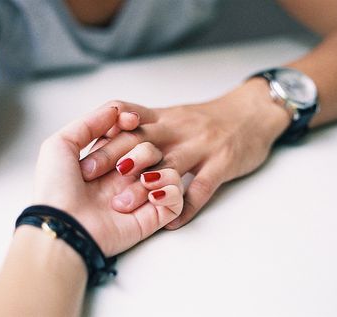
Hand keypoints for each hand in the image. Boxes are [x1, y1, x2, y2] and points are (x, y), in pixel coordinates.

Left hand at [33, 107, 183, 255]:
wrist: (65, 226)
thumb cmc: (57, 188)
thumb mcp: (60, 145)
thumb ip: (90, 124)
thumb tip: (116, 111)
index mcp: (106, 160)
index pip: (131, 134)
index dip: (132, 126)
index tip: (128, 121)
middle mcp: (125, 176)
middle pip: (151, 148)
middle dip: (140, 151)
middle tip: (121, 167)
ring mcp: (140, 195)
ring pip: (167, 168)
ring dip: (155, 170)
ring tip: (139, 183)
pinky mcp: (153, 216)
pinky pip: (177, 195)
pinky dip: (170, 189)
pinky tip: (152, 194)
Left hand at [79, 79, 290, 228]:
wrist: (253, 111)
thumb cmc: (209, 119)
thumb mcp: (174, 114)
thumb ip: (144, 124)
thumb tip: (109, 136)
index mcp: (163, 117)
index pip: (128, 120)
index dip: (104, 137)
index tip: (83, 156)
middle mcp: (178, 130)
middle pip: (142, 140)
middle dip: (114, 157)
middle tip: (91, 178)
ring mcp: (201, 147)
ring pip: (169, 165)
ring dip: (145, 185)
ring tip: (124, 204)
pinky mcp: (222, 164)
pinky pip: (201, 188)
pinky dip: (185, 206)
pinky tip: (169, 221)